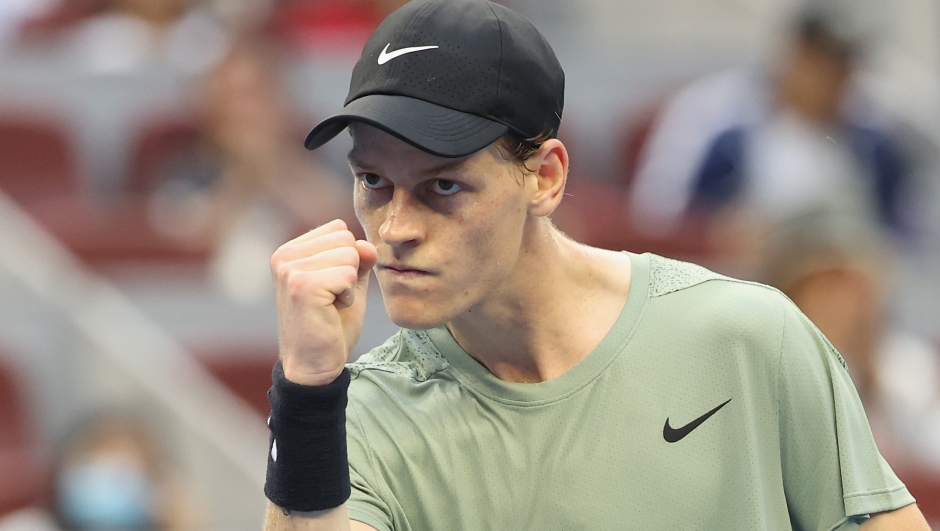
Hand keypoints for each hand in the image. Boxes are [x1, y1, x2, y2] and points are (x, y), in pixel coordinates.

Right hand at [271, 219, 377, 385]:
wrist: (314, 365)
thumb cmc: (330, 324)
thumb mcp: (348, 284)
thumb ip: (358, 259)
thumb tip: (367, 245)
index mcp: (290, 250)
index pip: (339, 230)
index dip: (347, 260)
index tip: (331, 286)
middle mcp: (284, 255)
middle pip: (345, 239)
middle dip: (349, 270)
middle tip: (332, 298)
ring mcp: (290, 269)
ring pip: (349, 255)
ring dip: (349, 284)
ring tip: (330, 304)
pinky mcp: (302, 285)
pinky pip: (348, 274)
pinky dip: (348, 295)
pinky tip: (331, 310)